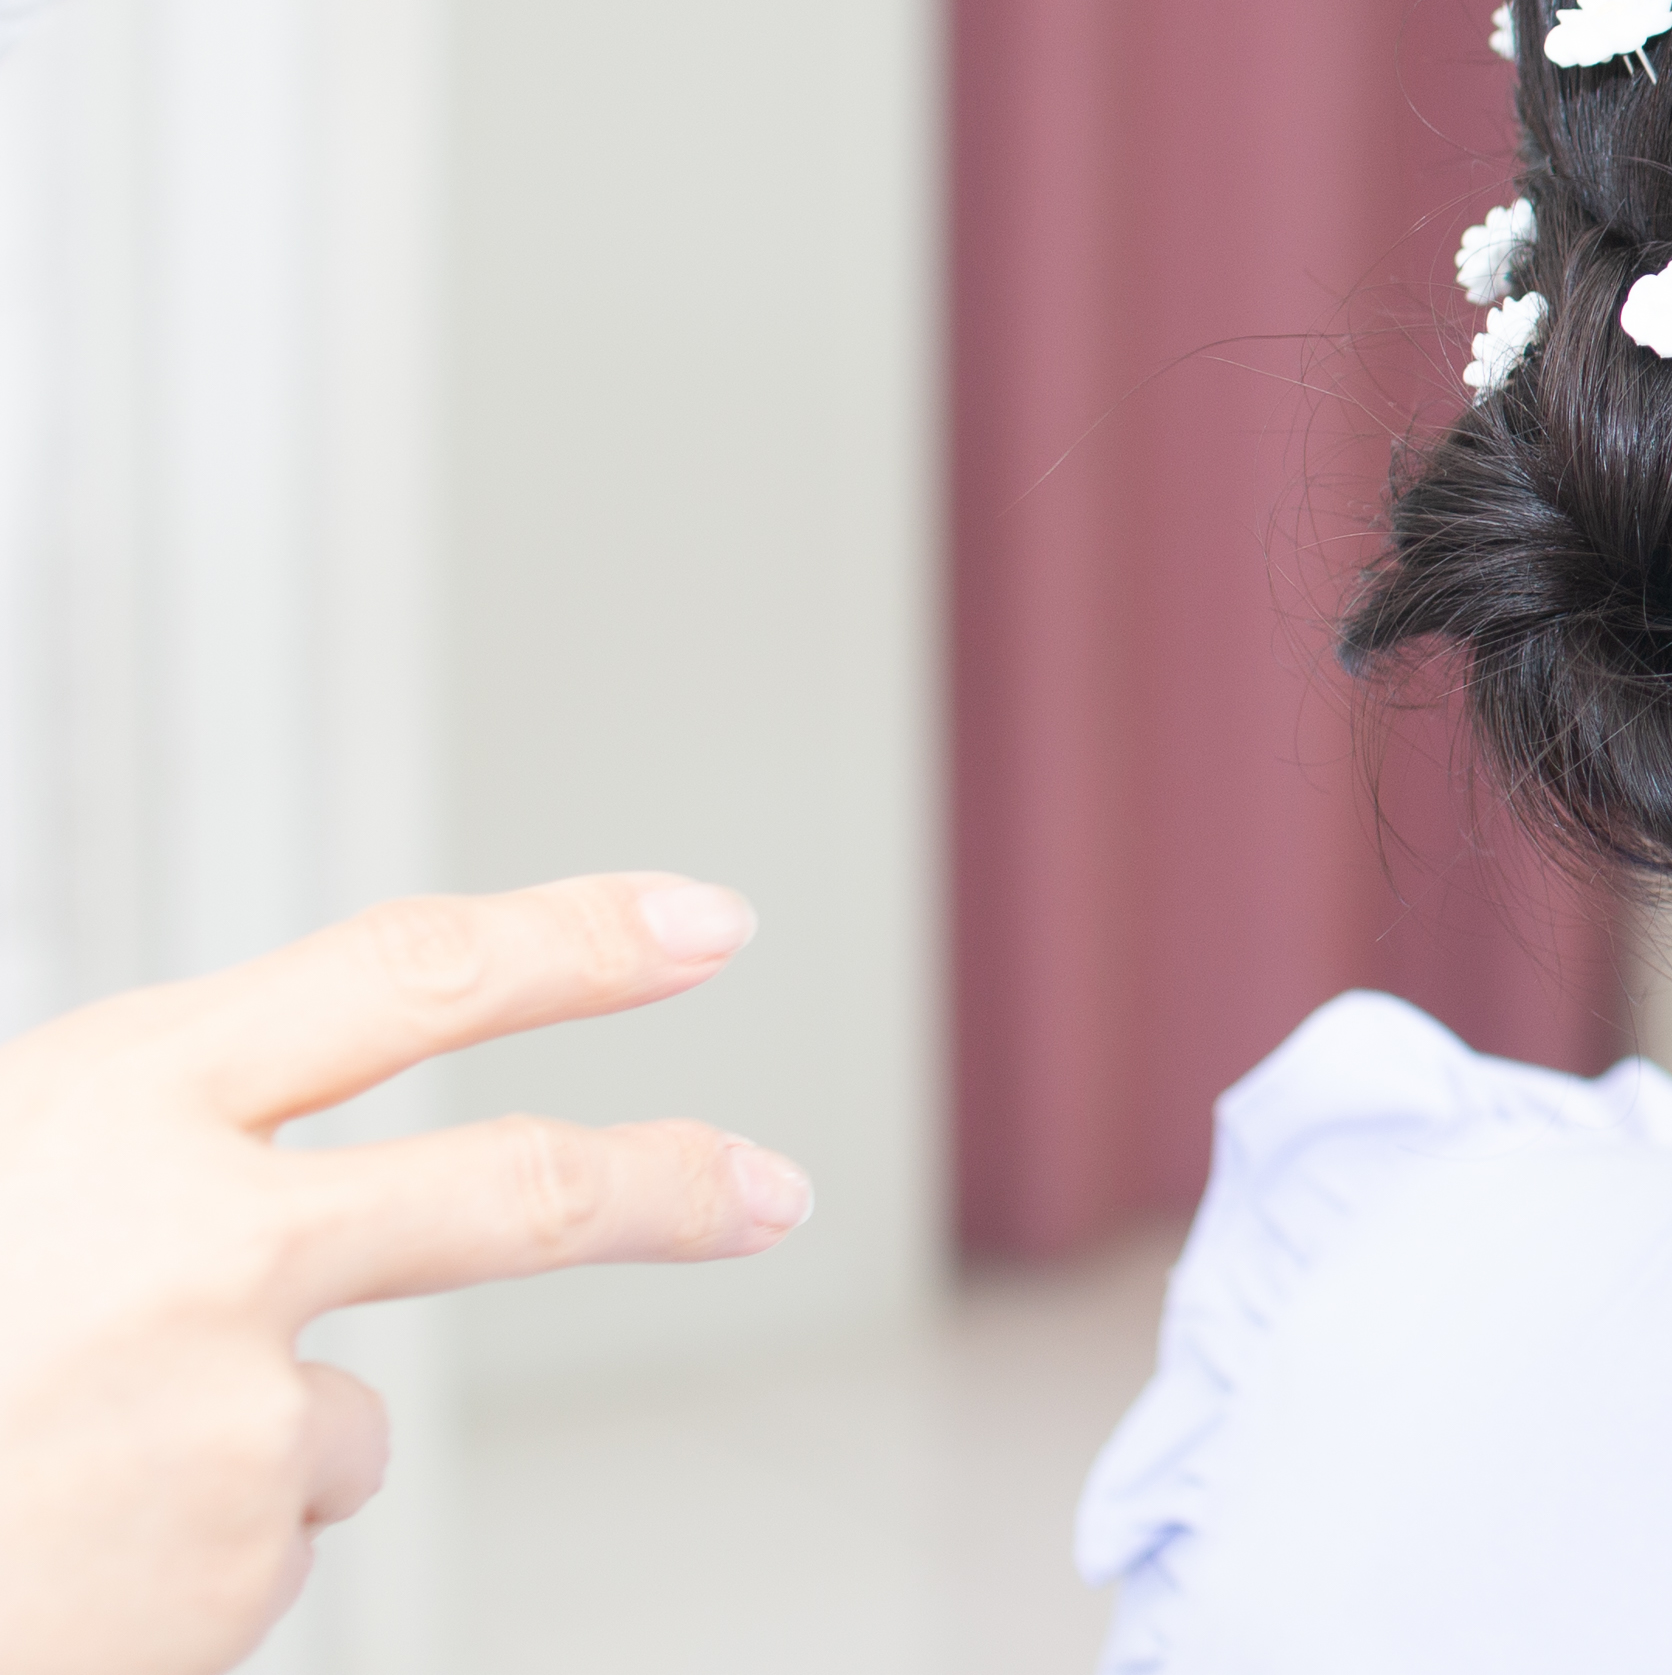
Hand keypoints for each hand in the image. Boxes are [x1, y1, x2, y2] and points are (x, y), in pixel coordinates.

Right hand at [0, 876, 809, 1674]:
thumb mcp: (4, 1174)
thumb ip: (131, 1148)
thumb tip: (284, 1129)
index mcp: (113, 1104)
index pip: (402, 974)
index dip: (571, 936)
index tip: (700, 916)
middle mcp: (200, 1241)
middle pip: (510, 1189)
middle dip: (665, 1183)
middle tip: (779, 1190)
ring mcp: (228, 1414)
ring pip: (326, 1423)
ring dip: (222, 1457)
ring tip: (44, 1484)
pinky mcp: (231, 1570)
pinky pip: (252, 1549)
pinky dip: (172, 1566)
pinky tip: (53, 1567)